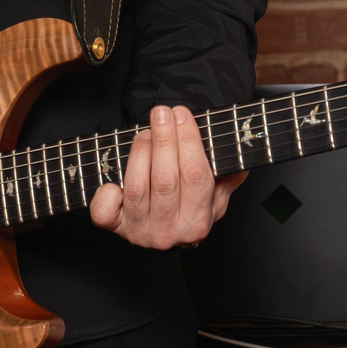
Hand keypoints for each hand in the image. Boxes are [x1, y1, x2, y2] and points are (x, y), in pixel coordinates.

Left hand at [89, 104, 246, 248]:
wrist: (169, 234)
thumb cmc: (192, 208)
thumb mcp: (218, 194)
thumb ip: (230, 173)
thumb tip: (243, 144)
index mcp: (198, 223)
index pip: (195, 175)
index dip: (188, 141)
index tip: (182, 115)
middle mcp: (169, 231)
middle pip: (165, 179)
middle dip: (163, 140)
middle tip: (162, 113)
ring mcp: (140, 231)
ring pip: (137, 187)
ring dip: (140, 152)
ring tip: (146, 131)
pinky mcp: (115, 228)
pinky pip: (104, 212)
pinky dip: (106, 192)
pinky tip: (114, 177)